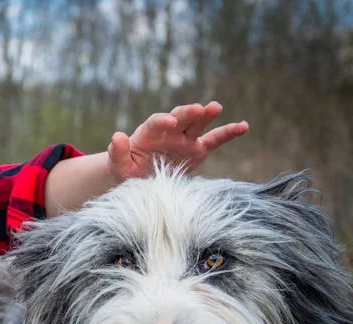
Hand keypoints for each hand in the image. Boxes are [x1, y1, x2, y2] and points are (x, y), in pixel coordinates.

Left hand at [107, 102, 248, 181]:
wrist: (137, 179)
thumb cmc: (126, 171)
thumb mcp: (118, 165)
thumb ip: (118, 152)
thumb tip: (116, 136)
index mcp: (148, 135)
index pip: (155, 124)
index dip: (162, 121)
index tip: (169, 121)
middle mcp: (168, 133)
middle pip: (179, 118)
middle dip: (187, 113)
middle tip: (198, 109)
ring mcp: (184, 140)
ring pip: (197, 124)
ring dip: (207, 115)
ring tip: (216, 107)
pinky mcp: (197, 150)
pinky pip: (215, 140)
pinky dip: (228, 132)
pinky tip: (243, 126)